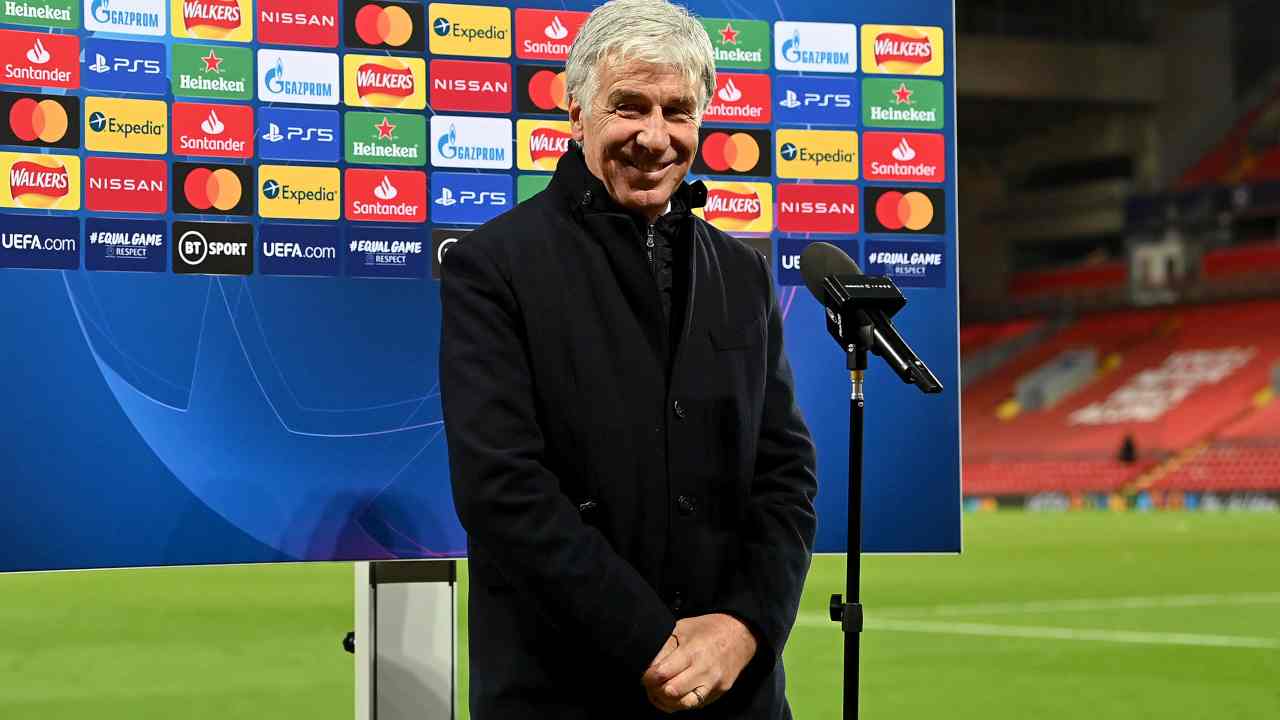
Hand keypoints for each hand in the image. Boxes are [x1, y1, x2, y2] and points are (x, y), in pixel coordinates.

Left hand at [641, 614, 757, 712]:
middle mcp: (704, 670)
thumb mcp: (682, 628)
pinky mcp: (719, 692)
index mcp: (692, 651)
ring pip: (683, 704)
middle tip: (650, 685)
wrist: (739, 634)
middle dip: (655, 690)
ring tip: (660, 693)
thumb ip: (665, 647)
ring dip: (667, 701)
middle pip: (671, 691)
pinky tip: (676, 695)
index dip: (648, 677)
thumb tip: (649, 665)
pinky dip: (682, 703)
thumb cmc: (708, 629)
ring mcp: (713, 683)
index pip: (662, 673)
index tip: (645, 675)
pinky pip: (696, 704)